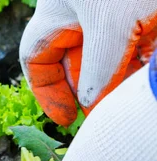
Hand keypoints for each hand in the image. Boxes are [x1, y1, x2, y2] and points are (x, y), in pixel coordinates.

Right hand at [19, 0, 156, 125]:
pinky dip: (143, 67)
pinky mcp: (144, 19)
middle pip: (78, 65)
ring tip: (127, 100)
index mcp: (58, 17)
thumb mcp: (109, 24)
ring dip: (120, 82)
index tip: (67, 118)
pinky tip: (146, 77)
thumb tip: (91, 104)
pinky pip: (140, 51)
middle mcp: (82, 19)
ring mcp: (115, 18)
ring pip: (112, 60)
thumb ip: (98, 68)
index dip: (48, 92)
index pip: (39, 60)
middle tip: (105, 114)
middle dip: (92, 91)